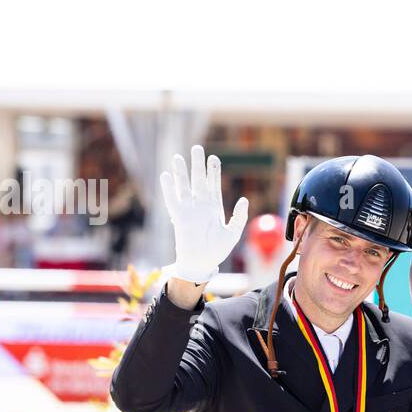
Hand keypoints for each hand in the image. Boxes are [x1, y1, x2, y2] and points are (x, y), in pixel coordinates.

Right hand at [160, 144, 248, 283]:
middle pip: (199, 180)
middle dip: (198, 165)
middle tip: (197, 148)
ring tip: (178, 157)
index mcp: (214, 207)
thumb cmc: (217, 250)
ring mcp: (189, 210)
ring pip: (185, 186)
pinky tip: (166, 176)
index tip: (213, 158)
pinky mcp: (179, 217)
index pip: (213, 184)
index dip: (213, 171)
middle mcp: (200, 206)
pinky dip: (169, 189)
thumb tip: (244, 199)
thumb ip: (239, 216)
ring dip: (182, 172)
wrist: (202, 263)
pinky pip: (173, 200)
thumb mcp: (233, 233)